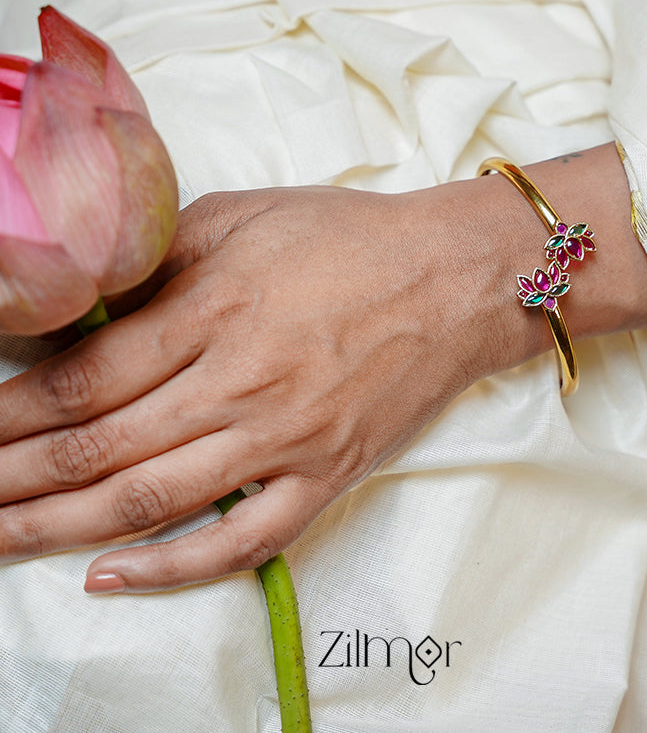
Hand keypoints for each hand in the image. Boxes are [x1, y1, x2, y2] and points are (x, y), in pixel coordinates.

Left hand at [0, 178, 541, 590]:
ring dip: (61, 529)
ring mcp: (285, 439)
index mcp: (215, 308)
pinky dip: (174, 568)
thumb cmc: (348, 238)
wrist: (454, 277)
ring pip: (153, 500)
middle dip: (15, 479)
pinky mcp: (325, 476)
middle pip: (100, 447)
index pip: (88, 376)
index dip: (16, 412)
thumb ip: (159, 262)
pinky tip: (111, 577)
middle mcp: (241, 382)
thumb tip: (90, 312)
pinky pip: (242, 540)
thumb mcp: (241, 216)